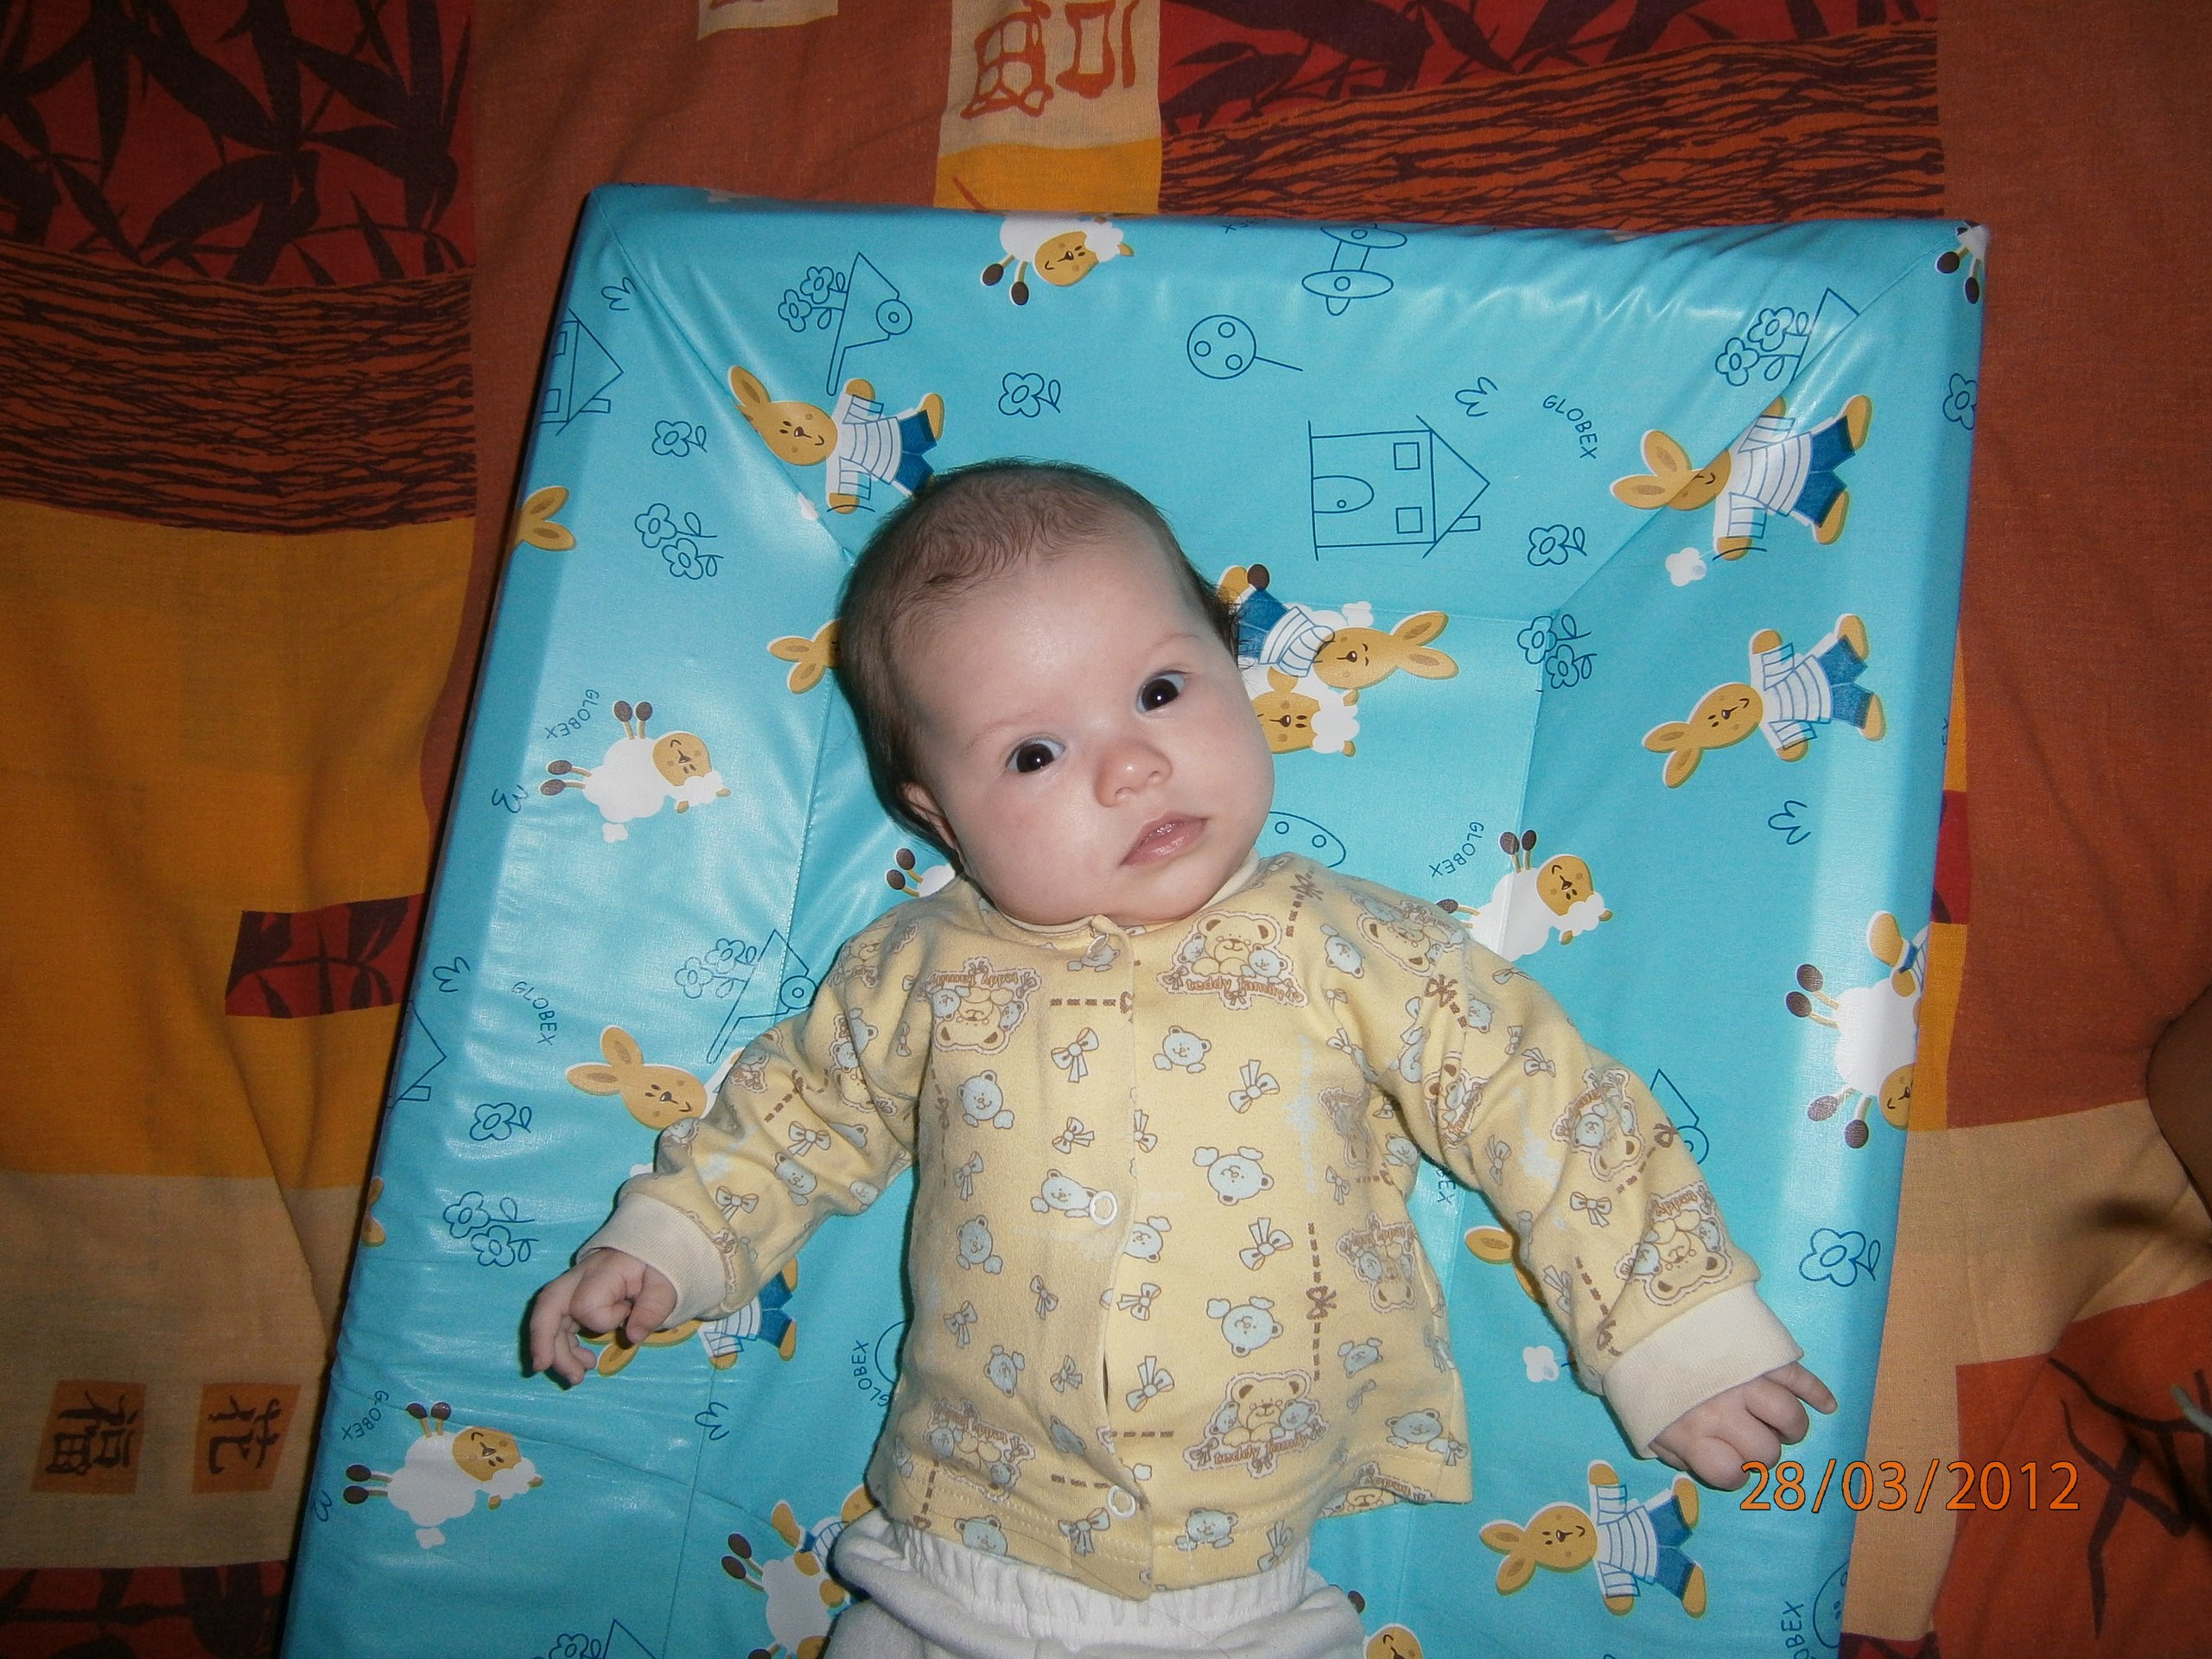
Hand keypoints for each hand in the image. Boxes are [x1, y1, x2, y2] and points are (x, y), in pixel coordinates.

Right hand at [527, 1249, 676, 1385]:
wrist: (654, 1249)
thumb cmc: (659, 1266)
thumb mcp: (666, 1284)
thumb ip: (652, 1309)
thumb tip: (633, 1337)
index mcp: (604, 1270)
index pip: (586, 1302)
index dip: (605, 1319)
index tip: (628, 1313)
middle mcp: (581, 1276)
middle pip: (548, 1303)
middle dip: (541, 1337)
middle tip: (542, 1367)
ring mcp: (575, 1288)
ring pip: (549, 1318)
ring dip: (557, 1352)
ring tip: (576, 1378)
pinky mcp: (575, 1300)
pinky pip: (560, 1325)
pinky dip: (565, 1348)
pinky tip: (583, 1362)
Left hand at [1649, 1362, 1836, 1487]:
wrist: (1641, 1314)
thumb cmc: (1641, 1372)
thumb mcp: (1643, 1421)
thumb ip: (1674, 1452)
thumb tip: (1704, 1466)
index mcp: (1692, 1432)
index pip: (1731, 1473)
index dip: (1736, 1474)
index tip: (1733, 1464)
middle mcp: (1723, 1411)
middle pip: (1766, 1450)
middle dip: (1765, 1453)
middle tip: (1756, 1440)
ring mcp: (1745, 1379)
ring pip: (1788, 1415)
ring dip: (1791, 1427)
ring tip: (1782, 1425)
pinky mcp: (1759, 1352)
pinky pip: (1798, 1376)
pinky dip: (1817, 1393)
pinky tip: (1827, 1406)